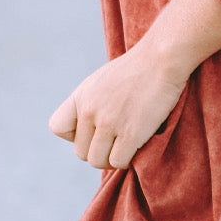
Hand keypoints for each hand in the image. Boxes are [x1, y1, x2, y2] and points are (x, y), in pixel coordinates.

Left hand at [48, 41, 189, 169]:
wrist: (162, 58)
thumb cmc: (138, 69)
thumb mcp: (102, 80)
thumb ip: (91, 101)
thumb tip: (92, 129)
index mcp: (81, 96)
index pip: (58, 127)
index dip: (74, 134)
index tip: (93, 129)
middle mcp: (90, 110)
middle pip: (81, 152)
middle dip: (98, 151)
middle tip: (116, 142)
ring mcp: (109, 122)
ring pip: (97, 160)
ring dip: (111, 159)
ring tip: (126, 148)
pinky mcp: (130, 133)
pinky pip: (119, 161)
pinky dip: (127, 160)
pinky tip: (138, 147)